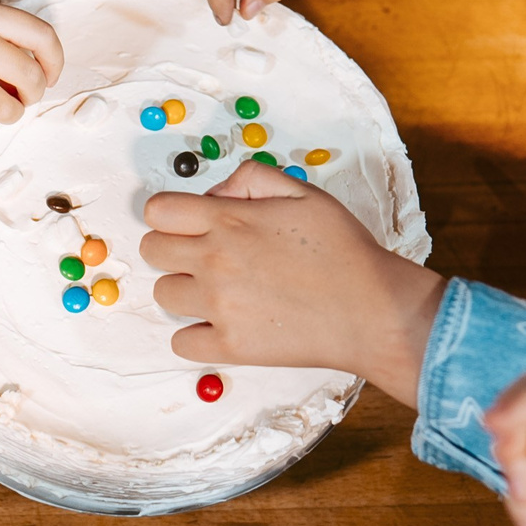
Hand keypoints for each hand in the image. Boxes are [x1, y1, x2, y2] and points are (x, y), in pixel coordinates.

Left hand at [142, 160, 443, 399]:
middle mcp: (215, 261)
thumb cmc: (343, 249)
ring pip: (163, 294)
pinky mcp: (230, 346)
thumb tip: (214, 193)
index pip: (158, 211)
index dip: (170, 214)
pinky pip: (180, 341)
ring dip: (184, 290)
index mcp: (229, 221)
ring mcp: (219, 307)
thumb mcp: (303, 192)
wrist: (373, 310)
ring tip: (219, 290)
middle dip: (172, 247)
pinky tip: (222, 323)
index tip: (188, 223)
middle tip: (204, 255)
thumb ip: (251, 178)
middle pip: (152, 250)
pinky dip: (195, 334)